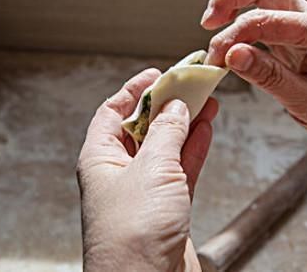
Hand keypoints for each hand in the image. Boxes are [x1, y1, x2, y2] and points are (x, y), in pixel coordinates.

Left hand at [77, 68, 218, 270]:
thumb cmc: (134, 233)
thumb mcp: (152, 170)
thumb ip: (166, 133)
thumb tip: (175, 106)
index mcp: (100, 159)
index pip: (113, 112)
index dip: (135, 91)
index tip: (158, 74)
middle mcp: (119, 173)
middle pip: (143, 127)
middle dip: (167, 105)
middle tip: (191, 85)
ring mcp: (144, 192)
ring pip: (166, 148)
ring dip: (186, 125)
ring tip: (207, 102)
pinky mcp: (166, 209)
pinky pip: (181, 170)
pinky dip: (194, 150)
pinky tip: (207, 130)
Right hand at [201, 0, 306, 162]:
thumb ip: (270, 77)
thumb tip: (233, 55)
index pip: (267, 19)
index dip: (236, 35)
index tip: (218, 59)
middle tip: (208, 23)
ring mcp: (298, 27)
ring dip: (230, 9)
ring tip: (213, 39)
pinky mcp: (287, 39)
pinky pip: (257, 21)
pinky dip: (236, 28)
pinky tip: (226, 48)